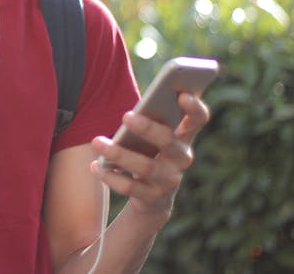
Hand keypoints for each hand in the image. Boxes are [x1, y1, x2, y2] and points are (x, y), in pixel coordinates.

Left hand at [90, 92, 210, 219]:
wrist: (153, 199)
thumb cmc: (150, 154)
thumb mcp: (154, 139)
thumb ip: (150, 122)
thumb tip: (129, 113)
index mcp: (184, 137)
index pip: (198, 119)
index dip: (194, 107)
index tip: (182, 95)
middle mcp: (182, 159)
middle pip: (168, 141)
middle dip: (147, 128)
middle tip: (126, 116)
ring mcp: (169, 180)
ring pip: (145, 166)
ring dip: (119, 153)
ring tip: (96, 141)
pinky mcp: (153, 198)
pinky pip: (130, 187)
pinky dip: (110, 176)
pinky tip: (96, 166)